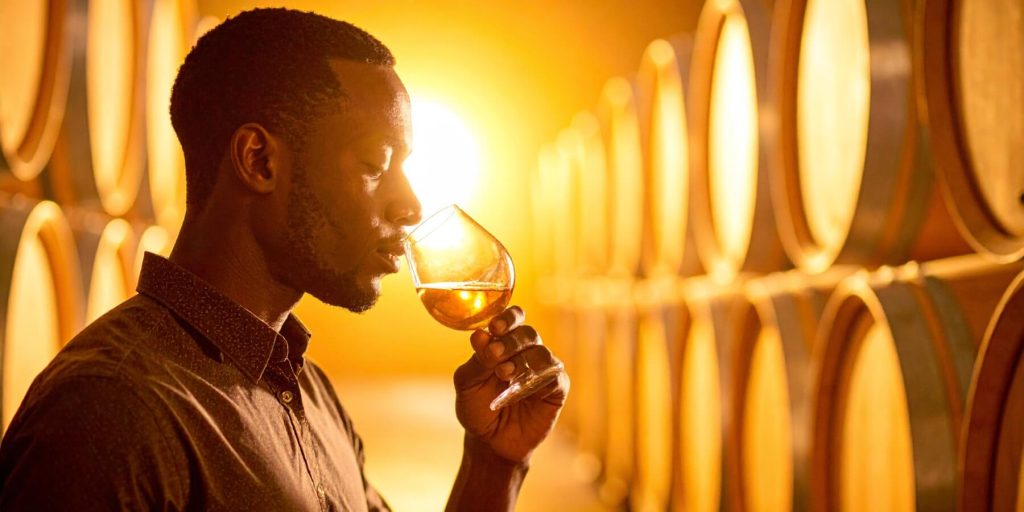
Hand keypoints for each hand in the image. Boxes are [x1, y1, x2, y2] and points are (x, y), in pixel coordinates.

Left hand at [452, 306, 568, 462]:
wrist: (490, 442)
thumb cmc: (478, 409)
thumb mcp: (467, 385)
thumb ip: (475, 361)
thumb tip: (480, 335)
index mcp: (504, 343)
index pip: (513, 318)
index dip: (508, 318)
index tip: (495, 327)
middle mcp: (526, 352)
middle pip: (528, 333)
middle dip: (510, 342)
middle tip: (495, 355)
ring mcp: (543, 369)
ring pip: (542, 352)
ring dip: (522, 361)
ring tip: (504, 375)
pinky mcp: (556, 389)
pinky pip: (553, 376)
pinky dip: (536, 380)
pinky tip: (520, 390)